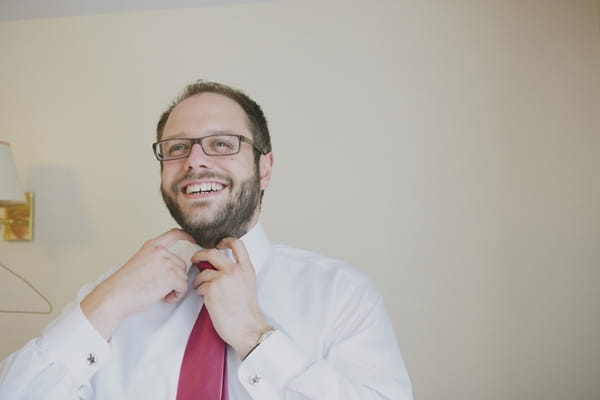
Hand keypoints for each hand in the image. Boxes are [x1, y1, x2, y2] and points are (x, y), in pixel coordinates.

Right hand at [81, 229, 194, 339]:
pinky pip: (183, 288)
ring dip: (174, 288)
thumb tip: (172, 266)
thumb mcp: (141, 262)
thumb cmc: (125, 284)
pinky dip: (175, 295)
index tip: (194, 240)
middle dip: (174, 278)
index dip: (187, 236)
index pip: (174, 234)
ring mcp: (167, 263)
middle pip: (181, 265)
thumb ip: (156, 259)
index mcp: (152, 246)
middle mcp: (161, 252)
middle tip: (158, 286)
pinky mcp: (172, 277)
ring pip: (183, 277)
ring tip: (157, 292)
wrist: (115, 295)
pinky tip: (162, 297)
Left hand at [191, 237, 270, 358]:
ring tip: (201, 288)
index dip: (225, 241)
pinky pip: (199, 285)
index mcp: (246, 268)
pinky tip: (205, 299)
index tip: (218, 244)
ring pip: (203, 271)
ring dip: (198, 280)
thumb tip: (220, 268)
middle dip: (200, 255)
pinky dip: (199, 291)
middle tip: (195, 259)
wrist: (246, 328)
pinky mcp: (211, 288)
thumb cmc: (246, 312)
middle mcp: (235, 270)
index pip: (237, 244)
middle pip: (212, 252)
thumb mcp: (248, 285)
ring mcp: (223, 278)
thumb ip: (237, 274)